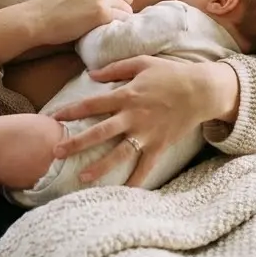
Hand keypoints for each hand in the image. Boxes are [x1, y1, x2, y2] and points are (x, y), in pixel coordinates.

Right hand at [29, 0, 133, 46]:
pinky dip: (115, 28)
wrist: (39, 18)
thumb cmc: (56, 6)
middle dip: (121, 9)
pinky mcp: (102, 13)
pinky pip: (122, 21)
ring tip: (102, 26)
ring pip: (127, 10)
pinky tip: (102, 30)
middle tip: (107, 20)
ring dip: (118, 20)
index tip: (116, 7)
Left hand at [50, 57, 239, 187]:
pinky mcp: (160, 145)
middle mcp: (133, 116)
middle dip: (76, 143)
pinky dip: (136, 181)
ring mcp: (147, 133)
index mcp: (127, 95)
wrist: (201, 90)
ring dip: (100, 167)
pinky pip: (146, 166)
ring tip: (81, 178)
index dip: (71, 110)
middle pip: (99, 132)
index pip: (92, 104)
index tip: (54, 117)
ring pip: (119, 154)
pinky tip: (123, 193)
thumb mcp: (142, 63)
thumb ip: (115, 69)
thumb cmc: (170, 73)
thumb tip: (90, 74)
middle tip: (55, 152)